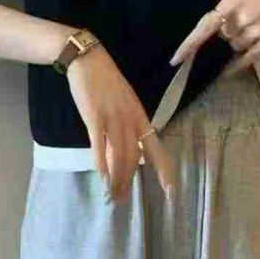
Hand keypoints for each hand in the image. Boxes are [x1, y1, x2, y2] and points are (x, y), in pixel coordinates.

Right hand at [66, 44, 174, 201]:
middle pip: (133, 157)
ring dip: (116, 177)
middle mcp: (130, 120)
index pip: (155, 147)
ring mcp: (112, 118)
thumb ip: (129, 123)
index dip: (163, 169)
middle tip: (122, 199)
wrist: (89, 60)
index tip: (169, 190)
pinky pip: (99, 145)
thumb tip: (131, 147)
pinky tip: (101, 176)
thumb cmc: (106, 81)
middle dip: (128, 180)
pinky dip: (101, 163)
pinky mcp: (94, 117)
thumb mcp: (126, 101)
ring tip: (112, 194)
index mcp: (139, 116)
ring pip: (118, 155)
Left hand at [168, 0, 259, 75]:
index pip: (204, 28)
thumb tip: (218, 24)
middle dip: (224, 31)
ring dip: (234, 41)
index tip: (175, 60)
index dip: (188, 45)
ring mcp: (257, 33)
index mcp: (232, 2)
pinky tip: (227, 72)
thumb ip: (227, 4)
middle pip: (222, 36)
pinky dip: (236, 66)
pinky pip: (247, 59)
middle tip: (236, 18)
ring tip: (247, 26)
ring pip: (233, 46)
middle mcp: (242, 21)